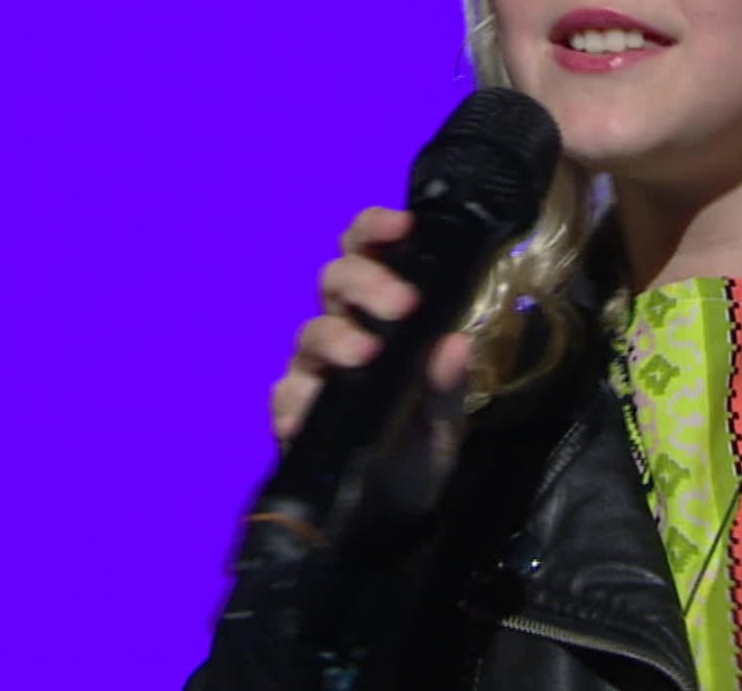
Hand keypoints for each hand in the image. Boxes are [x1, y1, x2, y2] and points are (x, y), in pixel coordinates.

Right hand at [269, 206, 474, 512]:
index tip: (403, 225)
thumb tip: (456, 342)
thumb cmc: (417, 448)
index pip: (367, 253)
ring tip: (367, 354)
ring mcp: (312, 371)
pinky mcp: (291, 413)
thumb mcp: (444, 419)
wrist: (390, 515)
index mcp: (379, 316)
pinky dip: (299, 398)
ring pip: (310, 331)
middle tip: (402, 303)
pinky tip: (313, 410)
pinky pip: (285, 394)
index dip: (375, 229)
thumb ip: (448, 384)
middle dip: (366, 280)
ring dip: (338, 335)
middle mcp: (341, 331)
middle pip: (334, 279)